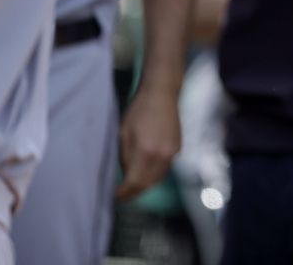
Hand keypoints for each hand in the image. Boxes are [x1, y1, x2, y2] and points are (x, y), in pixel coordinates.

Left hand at [116, 85, 181, 200]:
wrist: (162, 94)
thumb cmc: (139, 111)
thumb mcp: (124, 134)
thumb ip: (125, 157)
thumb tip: (125, 175)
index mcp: (145, 151)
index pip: (133, 183)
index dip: (123, 194)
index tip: (114, 198)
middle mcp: (162, 156)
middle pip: (146, 184)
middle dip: (133, 193)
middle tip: (121, 196)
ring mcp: (172, 153)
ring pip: (157, 179)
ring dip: (144, 185)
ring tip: (131, 187)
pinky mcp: (178, 149)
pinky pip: (164, 169)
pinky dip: (154, 175)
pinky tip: (145, 172)